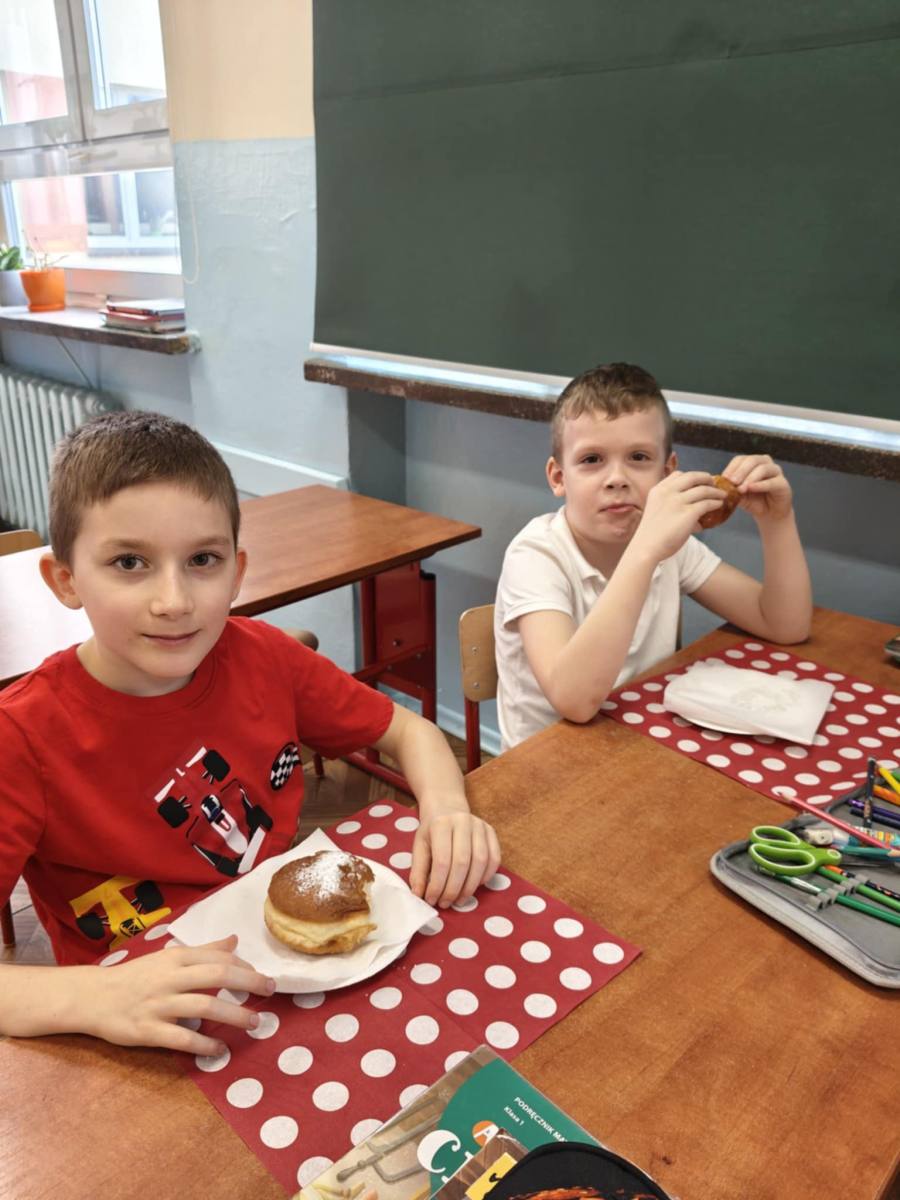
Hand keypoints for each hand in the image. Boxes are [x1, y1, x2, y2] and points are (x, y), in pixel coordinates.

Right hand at [79, 935, 274, 1055]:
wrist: (93, 997)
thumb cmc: (136, 976)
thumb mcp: (168, 957)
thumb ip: (203, 950)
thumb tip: (235, 940)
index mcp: (175, 957)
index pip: (218, 958)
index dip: (245, 967)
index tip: (262, 978)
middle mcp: (169, 978)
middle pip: (217, 976)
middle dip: (249, 983)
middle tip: (271, 991)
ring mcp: (159, 1005)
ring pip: (204, 1006)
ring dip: (234, 1015)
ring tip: (255, 1023)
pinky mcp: (148, 1031)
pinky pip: (182, 1038)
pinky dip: (204, 1044)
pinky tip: (220, 1049)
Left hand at [409, 805, 501, 908]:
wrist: (447, 808)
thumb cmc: (432, 831)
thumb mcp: (419, 847)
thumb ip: (418, 871)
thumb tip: (419, 895)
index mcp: (441, 824)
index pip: (442, 860)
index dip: (438, 884)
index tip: (432, 899)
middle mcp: (463, 822)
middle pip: (462, 863)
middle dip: (453, 889)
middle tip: (445, 903)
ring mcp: (480, 826)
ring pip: (481, 862)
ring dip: (470, 887)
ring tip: (458, 900)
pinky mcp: (492, 832)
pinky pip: (494, 859)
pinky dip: (485, 877)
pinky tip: (473, 886)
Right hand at [632, 471, 726, 560]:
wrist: (647, 548)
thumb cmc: (651, 534)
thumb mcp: (656, 511)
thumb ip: (672, 507)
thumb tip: (697, 518)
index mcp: (658, 490)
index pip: (678, 475)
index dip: (691, 476)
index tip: (699, 480)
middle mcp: (668, 492)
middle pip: (692, 477)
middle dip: (706, 478)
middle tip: (714, 483)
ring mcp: (678, 502)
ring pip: (703, 490)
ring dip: (715, 491)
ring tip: (722, 495)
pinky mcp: (688, 513)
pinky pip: (707, 503)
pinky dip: (715, 502)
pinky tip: (719, 504)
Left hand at [721, 455, 792, 522]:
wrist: (769, 514)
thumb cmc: (753, 501)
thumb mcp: (738, 494)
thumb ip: (730, 487)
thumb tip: (714, 481)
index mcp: (753, 463)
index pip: (740, 459)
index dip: (732, 467)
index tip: (724, 478)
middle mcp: (765, 463)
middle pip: (752, 460)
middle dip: (740, 471)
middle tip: (732, 482)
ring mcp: (776, 472)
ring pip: (763, 468)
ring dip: (750, 478)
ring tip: (741, 489)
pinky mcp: (783, 483)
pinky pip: (771, 481)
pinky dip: (760, 485)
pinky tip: (751, 488)